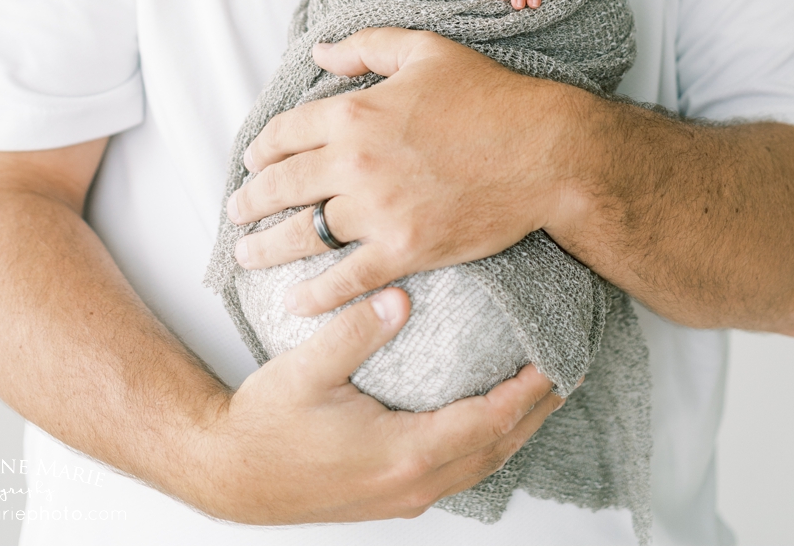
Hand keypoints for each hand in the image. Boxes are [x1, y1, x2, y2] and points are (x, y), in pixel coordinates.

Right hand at [193, 284, 565, 522]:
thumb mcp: (306, 370)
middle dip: (538, 407)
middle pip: (500, 446)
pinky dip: (487, 440)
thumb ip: (357, 330)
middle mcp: (413, 483)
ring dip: (517, 426)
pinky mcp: (394, 495)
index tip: (557, 357)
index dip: (531, 391)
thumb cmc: (263, 426)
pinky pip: (460, 469)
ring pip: (483, 463)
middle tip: (567, 365)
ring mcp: (405, 495)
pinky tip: (491, 413)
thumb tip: (400, 297)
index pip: (491, 421)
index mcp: (403, 454)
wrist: (226, 475)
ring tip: (542, 385)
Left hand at [226, 28, 589, 313]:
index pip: (284, 133)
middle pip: (280, 187)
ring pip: (302, 235)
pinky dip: (312, 296)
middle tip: (236, 211)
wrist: (546, 152)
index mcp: (355, 111)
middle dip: (249, 201)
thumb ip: (367, 47)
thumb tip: (319, 52)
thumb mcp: (428, 51)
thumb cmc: (492, 96)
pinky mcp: (404, 250)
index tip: (253, 161)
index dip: (261, 149)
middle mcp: (355, 162)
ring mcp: (377, 210)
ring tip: (247, 255)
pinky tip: (294, 301)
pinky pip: (343, 280)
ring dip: (265, 248)